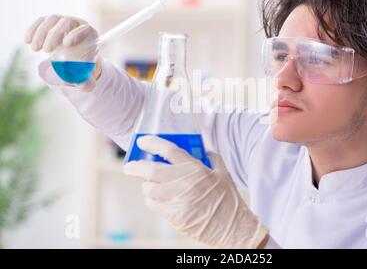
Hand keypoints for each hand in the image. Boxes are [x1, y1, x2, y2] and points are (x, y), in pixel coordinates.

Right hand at [24, 15, 101, 91]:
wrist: (74, 57)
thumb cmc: (82, 65)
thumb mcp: (86, 74)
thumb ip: (87, 82)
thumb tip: (84, 86)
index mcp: (90, 35)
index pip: (86, 29)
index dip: (77, 34)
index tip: (66, 44)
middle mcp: (78, 24)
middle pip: (67, 22)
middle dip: (55, 34)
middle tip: (46, 51)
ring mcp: (64, 21)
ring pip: (53, 19)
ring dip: (41, 33)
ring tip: (35, 49)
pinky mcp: (51, 22)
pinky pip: (42, 20)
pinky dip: (33, 29)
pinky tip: (27, 41)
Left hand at [123, 135, 268, 248]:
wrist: (233, 228)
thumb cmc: (228, 200)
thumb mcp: (224, 174)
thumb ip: (213, 159)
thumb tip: (205, 150)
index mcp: (197, 169)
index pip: (170, 151)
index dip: (153, 143)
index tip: (142, 141)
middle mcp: (185, 183)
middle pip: (151, 171)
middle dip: (136, 167)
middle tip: (130, 167)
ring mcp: (179, 201)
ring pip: (149, 190)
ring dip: (146, 186)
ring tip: (149, 185)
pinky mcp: (175, 216)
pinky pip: (154, 205)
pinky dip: (151, 200)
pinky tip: (156, 199)